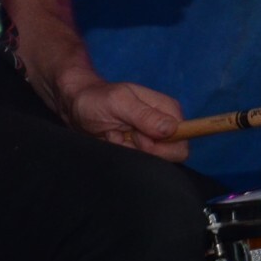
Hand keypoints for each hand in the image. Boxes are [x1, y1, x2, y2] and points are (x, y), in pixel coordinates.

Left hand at [65, 79, 189, 161]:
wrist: (76, 106)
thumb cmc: (96, 99)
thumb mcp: (118, 102)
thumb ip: (144, 115)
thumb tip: (172, 129)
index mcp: (167, 109)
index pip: (184, 137)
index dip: (163, 144)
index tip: (140, 136)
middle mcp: (163, 124)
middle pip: (170, 154)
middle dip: (142, 149)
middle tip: (124, 133)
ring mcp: (151, 138)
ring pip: (151, 160)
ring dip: (128, 150)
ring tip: (115, 133)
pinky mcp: (138, 149)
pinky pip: (137, 162)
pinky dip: (121, 153)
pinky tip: (112, 139)